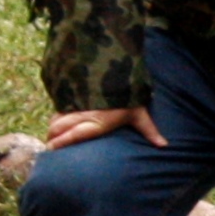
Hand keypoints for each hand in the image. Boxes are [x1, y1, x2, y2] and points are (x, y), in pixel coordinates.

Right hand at [47, 104, 167, 150]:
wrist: (116, 64)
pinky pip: (58, 109)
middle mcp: (83, 113)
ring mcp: (76, 104)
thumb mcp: (140, 112)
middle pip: (58, 128)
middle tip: (49, 149)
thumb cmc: (129, 93)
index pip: (73, 135)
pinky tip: (55, 123)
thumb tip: (164, 145)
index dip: (60, 144)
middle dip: (51, 139)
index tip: (52, 151)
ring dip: (51, 129)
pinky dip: (54, 117)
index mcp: (97, 121)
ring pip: (55, 118)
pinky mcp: (72, 95)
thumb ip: (149, 130)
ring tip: (50, 138)